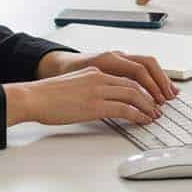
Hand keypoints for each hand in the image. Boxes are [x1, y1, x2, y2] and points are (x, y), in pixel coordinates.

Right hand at [39, 49, 177, 104]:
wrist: (34, 97)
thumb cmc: (49, 96)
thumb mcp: (75, 86)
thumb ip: (91, 89)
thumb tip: (103, 102)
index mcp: (95, 71)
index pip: (127, 76)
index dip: (143, 86)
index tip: (151, 95)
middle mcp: (100, 77)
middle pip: (135, 84)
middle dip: (150, 96)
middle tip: (158, 106)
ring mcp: (98, 90)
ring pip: (134, 95)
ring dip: (147, 106)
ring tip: (154, 115)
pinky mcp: (95, 105)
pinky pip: (124, 109)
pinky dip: (138, 114)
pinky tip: (143, 120)